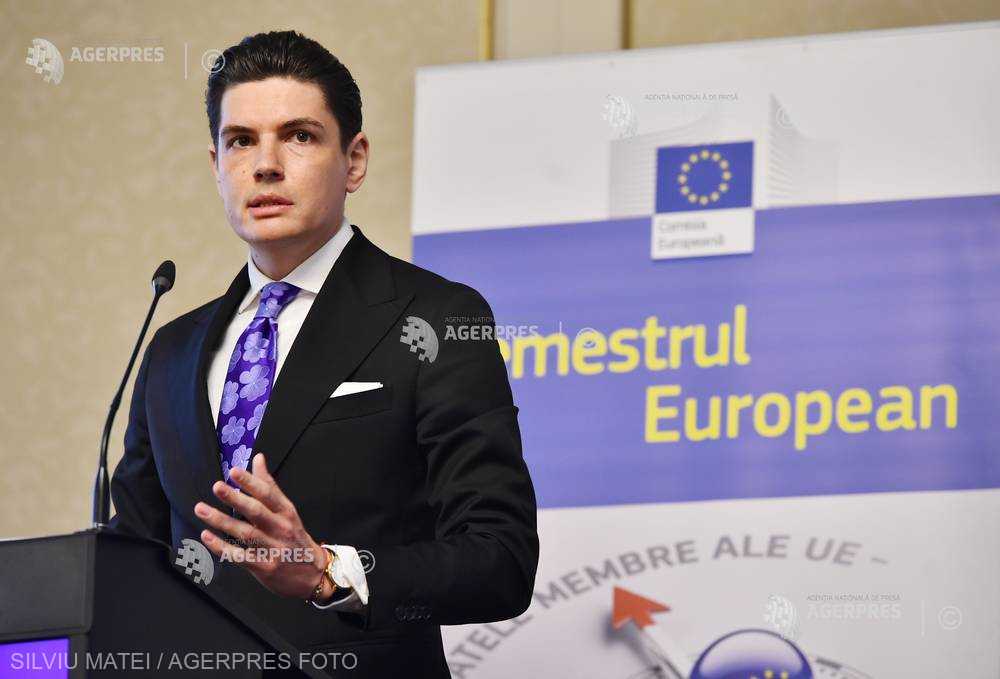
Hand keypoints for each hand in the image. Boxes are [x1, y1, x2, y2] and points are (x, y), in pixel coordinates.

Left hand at [194, 453, 330, 599]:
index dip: (251, 482)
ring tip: (201, 509)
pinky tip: (207, 536)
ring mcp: (273, 548)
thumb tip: (258, 458)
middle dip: (236, 499)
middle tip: (217, 487)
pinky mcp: (264, 566)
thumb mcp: (287, 511)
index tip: (233, 471)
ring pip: (245, 533)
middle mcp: (281, 528)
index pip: (268, 494)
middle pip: (256, 511)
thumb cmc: (295, 538)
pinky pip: (240, 556)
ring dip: (221, 521)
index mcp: (286, 512)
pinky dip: (222, 547)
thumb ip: (270, 486)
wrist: (314, 574)